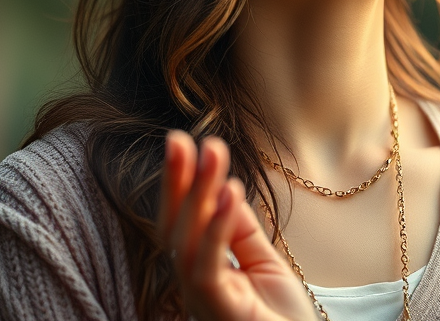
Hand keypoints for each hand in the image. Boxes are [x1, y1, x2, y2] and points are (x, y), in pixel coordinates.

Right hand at [157, 130, 317, 320]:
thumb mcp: (265, 265)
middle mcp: (195, 287)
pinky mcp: (217, 310)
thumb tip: (224, 188)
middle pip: (174, 229)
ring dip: (197, 193)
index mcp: (204, 274)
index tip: (187, 143)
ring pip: (185, 242)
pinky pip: (207, 266)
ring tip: (212, 154)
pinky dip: (216, 227)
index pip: (183, 223)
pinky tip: (229, 193)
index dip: (180, 185)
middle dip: (177, 182)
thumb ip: (241, 232)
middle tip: (181, 137)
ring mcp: (203, 301)